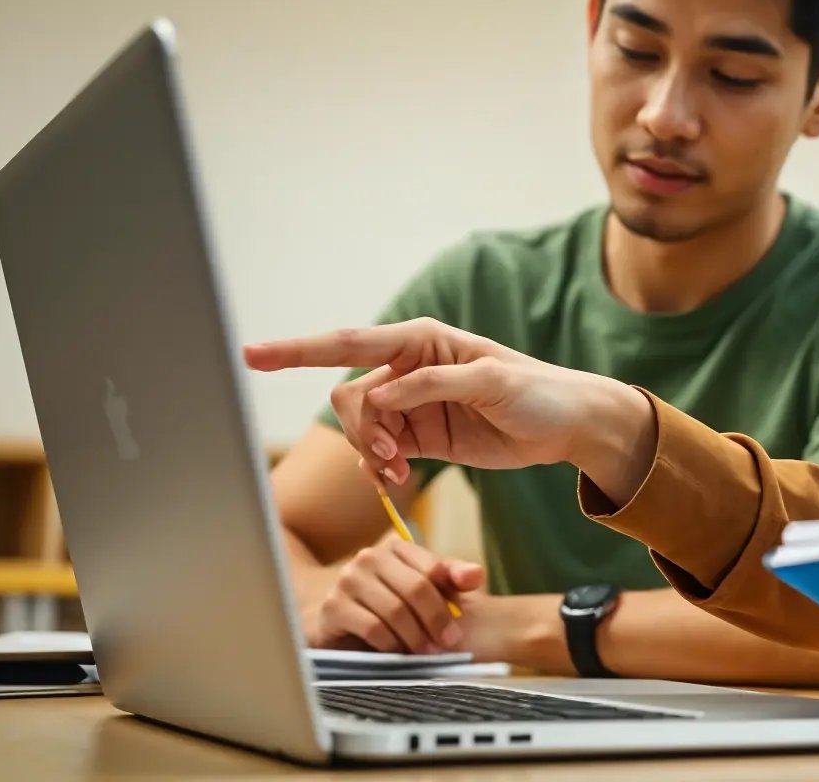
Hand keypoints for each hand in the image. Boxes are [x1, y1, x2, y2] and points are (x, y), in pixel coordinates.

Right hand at [244, 318, 652, 487]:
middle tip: (390, 456)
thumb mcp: (495, 381)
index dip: (298, 349)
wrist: (567, 426)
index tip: (251, 354)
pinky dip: (378, 467)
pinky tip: (399, 478)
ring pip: (358, 427)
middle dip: (358, 428)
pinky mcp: (418, 436)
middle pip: (349, 395)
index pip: (350, 342)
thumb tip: (383, 394)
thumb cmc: (540, 392)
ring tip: (399, 471)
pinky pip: (376, 452)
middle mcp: (408, 367)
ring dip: (369, 453)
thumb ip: (435, 384)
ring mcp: (410, 404)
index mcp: (423, 340)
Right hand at [308, 538, 485, 653]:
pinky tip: (399, 652)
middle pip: (416, 588)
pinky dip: (391, 643)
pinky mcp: (333, 607)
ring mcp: (348, 581)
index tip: (462, 623)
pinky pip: (372, 627)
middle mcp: (369, 558)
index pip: (433, 567)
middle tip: (449, 643)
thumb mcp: (423, 589)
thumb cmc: (389, 605)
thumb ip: (451, 579)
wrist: (337, 622)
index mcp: (396, 548)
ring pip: (394, 610)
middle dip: (437, 619)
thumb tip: (477, 575)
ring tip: (428, 652)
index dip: (451, 595)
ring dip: (416, 636)